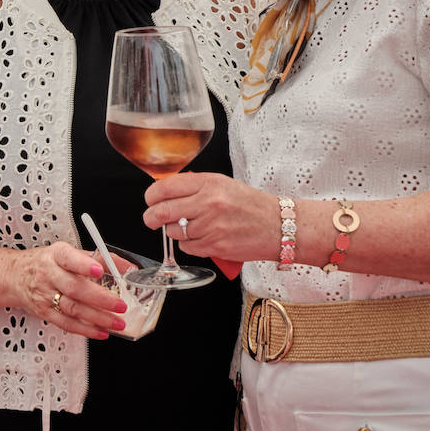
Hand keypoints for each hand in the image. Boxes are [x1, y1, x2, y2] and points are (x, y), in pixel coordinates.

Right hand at [13, 242, 128, 339]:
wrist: (16, 276)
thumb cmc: (47, 263)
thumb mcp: (69, 252)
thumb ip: (99, 258)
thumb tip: (128, 267)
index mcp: (57, 255)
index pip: (69, 258)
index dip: (84, 265)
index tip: (98, 270)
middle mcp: (49, 274)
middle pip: (74, 288)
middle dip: (100, 298)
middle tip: (120, 305)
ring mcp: (45, 295)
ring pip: (72, 308)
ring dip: (98, 318)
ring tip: (117, 322)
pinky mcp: (44, 312)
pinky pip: (66, 323)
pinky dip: (86, 330)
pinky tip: (101, 332)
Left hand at [143, 172, 274, 262]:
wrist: (279, 226)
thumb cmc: (250, 205)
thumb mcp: (222, 184)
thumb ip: (194, 186)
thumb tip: (163, 192)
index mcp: (209, 183)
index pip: (165, 187)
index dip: (151, 195)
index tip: (150, 200)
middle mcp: (209, 203)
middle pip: (162, 211)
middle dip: (151, 217)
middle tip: (151, 218)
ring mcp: (211, 226)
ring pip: (173, 231)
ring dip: (175, 231)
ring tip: (190, 226)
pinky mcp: (215, 246)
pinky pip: (186, 247)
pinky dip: (188, 244)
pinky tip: (201, 237)